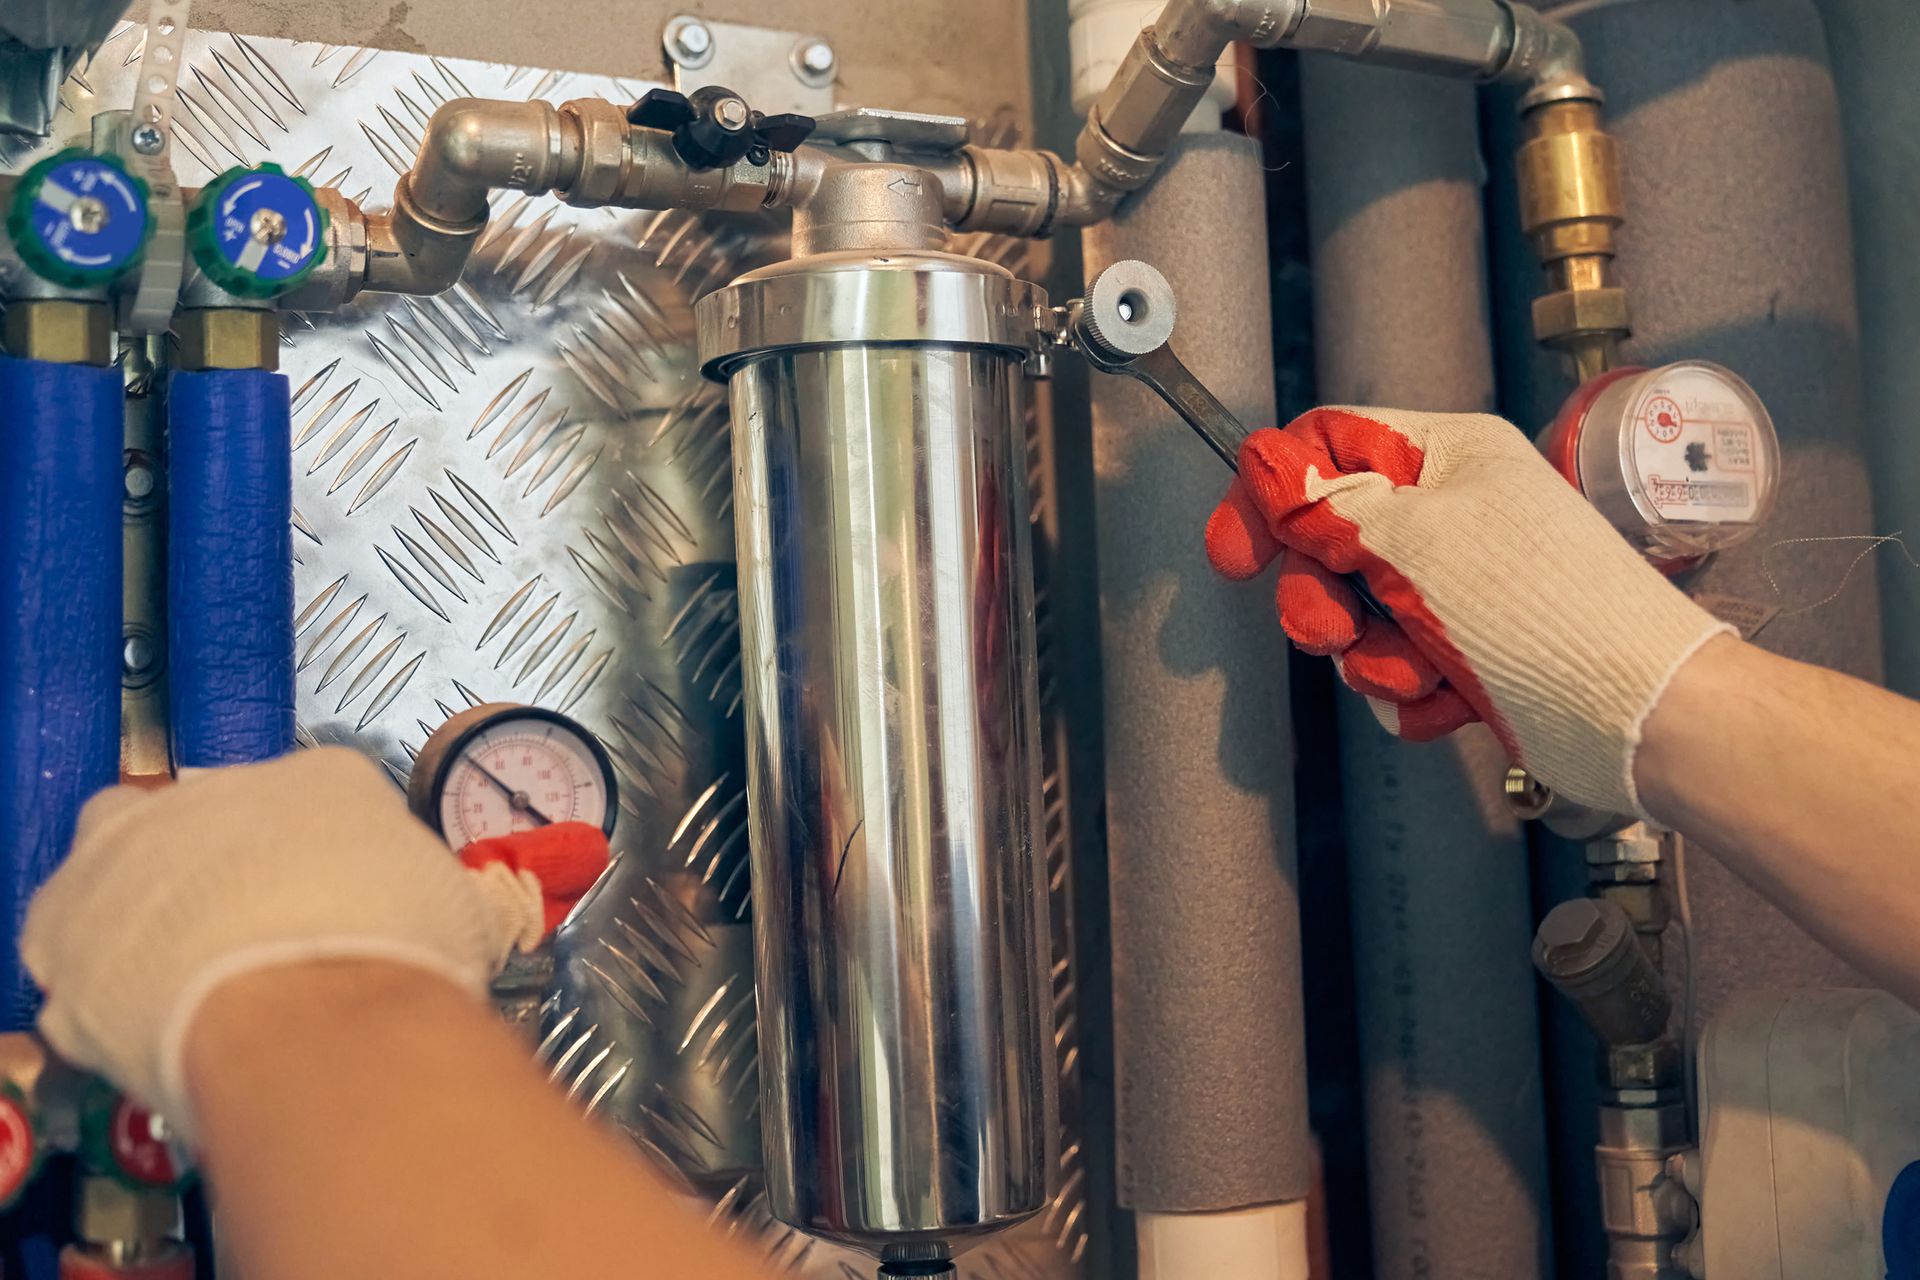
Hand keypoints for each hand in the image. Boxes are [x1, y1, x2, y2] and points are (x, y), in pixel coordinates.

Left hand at [19, 748, 600, 1137]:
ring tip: (190, 980)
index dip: (327, 854)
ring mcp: (131, 847)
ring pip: (125, 867)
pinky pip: (72, 942)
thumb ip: (468, 901)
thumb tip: (498, 909)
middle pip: (213, 817)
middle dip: (228, 870)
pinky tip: (140, 1017)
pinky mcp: (62, 918)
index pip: (321, 796)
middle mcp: (220, 789)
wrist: (309, 1014)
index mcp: (326, 777)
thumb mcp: (466, 916)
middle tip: (260, 936)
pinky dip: (98, 977)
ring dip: (149, 911)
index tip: (338, 898)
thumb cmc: (393, 956)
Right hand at [1206, 405, 1728, 815]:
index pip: (1331, 446)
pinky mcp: (1475, 655)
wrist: (1639, 715)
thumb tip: (1265, 464)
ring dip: (1375, 657)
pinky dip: (1412, 695)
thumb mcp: (1415, 542)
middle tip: (1327, 631)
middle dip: (1324, 598)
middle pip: (1334, 542)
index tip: (1235, 554)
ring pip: (1362, 617)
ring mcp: (1466, 589)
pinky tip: (1448, 704)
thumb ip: (1328, 505)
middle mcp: (1457, 515)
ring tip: (1418, 673)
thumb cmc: (1545, 610)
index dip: (1273, 493)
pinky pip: (1401, 669)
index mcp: (1451, 458)